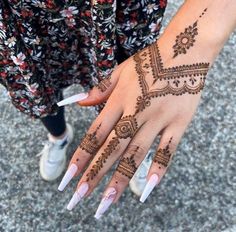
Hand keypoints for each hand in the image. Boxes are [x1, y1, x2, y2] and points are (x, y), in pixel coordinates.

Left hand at [58, 41, 209, 217]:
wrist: (184, 52)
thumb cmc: (150, 61)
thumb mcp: (121, 70)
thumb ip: (100, 89)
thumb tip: (79, 102)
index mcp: (119, 100)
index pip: (95, 134)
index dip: (80, 157)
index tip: (68, 178)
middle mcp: (135, 113)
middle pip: (111, 149)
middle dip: (93, 175)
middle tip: (78, 199)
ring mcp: (158, 120)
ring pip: (135, 154)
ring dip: (120, 179)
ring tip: (106, 203)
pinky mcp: (178, 124)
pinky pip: (167, 151)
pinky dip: (158, 170)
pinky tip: (145, 190)